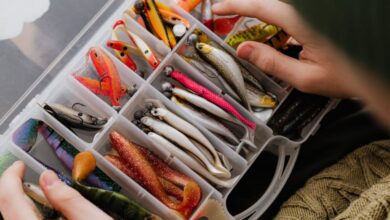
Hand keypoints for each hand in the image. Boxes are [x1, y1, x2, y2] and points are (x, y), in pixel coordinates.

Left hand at [0, 161, 111, 219]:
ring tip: (39, 193)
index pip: (9, 200)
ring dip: (23, 204)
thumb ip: (69, 199)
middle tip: (26, 175)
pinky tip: (48, 211)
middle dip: (15, 190)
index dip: (10, 178)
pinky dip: (30, 213)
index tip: (18, 165)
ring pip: (16, 218)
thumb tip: (48, 177)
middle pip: (7, 210)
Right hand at [212, 0, 359, 96]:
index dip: (237, 6)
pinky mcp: (315, 20)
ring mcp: (312, 16)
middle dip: (246, 14)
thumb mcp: (304, 77)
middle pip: (268, 7)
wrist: (373, 71)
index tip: (218, 8)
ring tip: (253, 44)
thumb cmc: (346, 76)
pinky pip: (290, 20)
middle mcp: (307, 14)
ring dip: (263, 26)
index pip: (262, 7)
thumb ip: (271, 62)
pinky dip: (278, 31)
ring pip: (278, 13)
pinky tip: (277, 46)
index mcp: (303, 23)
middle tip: (229, 24)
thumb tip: (244, 50)